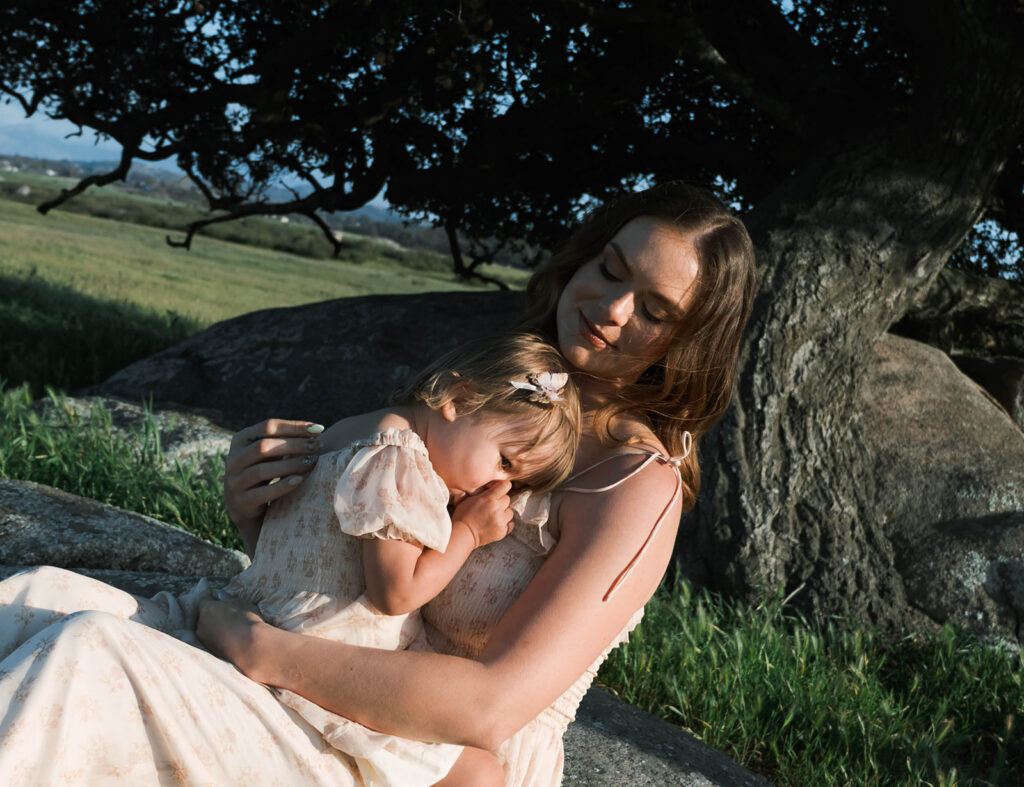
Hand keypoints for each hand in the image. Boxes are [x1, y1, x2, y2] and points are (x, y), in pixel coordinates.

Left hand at [196, 596, 271, 681]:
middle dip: (213, 613)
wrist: (251, 646)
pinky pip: (213, 639)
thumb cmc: (246, 620)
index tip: (219, 597)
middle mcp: (201, 624)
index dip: (213, 598)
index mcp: (206, 608)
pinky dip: (219, 636)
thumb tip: (219, 595)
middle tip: (228, 613)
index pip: (205, 599)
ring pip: (208, 628)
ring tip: (231, 627)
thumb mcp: (239, 602)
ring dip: (215, 626)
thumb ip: (227, 598)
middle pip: (205, 615)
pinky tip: (231, 637)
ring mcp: (204, 639)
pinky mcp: (210, 650)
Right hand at [224, 419, 323, 548]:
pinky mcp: (241, 502)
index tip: (317, 429)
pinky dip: (282, 485)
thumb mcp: (268, 455)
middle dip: (294, 444)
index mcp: (240, 441)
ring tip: (312, 462)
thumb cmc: (262, 475)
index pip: (267, 427)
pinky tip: (300, 480)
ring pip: (262, 470)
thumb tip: (315, 430)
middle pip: (264, 446)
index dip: (293, 426)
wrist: (245, 509)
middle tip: (317, 446)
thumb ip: (283, 442)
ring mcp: (234, 481)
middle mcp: (233, 459)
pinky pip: (263, 493)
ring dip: (291, 464)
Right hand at [451, 480, 513, 547]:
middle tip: (492, 505)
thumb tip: (487, 485)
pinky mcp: (502, 531)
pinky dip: (504, 523)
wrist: (463, 534)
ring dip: (504, 513)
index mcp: (488, 498)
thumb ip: (478, 491)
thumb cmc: (463, 516)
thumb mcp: (467, 499)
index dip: (503, 486)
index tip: (500, 489)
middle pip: (507, 499)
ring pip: (510, 512)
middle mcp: (497, 508)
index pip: (505, 486)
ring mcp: (501, 521)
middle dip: (501, 501)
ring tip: (494, 516)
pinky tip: (495, 523)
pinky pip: (509, 524)